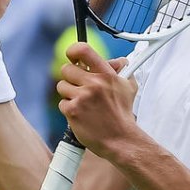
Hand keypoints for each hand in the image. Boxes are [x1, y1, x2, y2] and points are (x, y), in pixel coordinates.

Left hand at [57, 43, 137, 157]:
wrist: (121, 140)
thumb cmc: (123, 114)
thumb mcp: (128, 87)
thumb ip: (122, 70)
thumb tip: (117, 60)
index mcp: (107, 74)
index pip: (83, 50)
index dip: (73, 51)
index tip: (73, 58)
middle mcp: (94, 83)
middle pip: (66, 69)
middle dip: (71, 78)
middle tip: (79, 87)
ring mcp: (82, 97)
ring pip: (61, 86)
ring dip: (69, 94)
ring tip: (82, 103)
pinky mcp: (72, 111)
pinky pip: (61, 103)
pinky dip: (68, 109)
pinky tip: (80, 114)